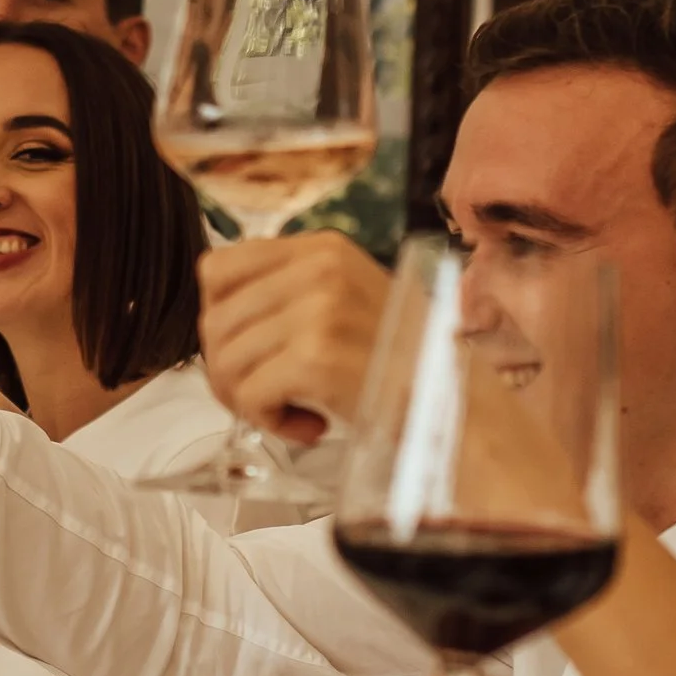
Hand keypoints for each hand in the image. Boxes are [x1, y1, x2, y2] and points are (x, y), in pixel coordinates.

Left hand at [197, 230, 389, 442]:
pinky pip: (250, 392)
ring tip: (292, 413)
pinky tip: (309, 426)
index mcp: (321, 249)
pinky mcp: (317, 356)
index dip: (219, 318)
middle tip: (265, 399)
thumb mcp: (348, 303)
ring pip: (225, 359)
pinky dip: (268, 420)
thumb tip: (218, 322)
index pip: (217, 267)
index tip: (248, 353)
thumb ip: (290, 297)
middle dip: (228, 372)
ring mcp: (318, 309)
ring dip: (248, 401)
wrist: (461, 407)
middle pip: (214, 321)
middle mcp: (318, 268)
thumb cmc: (401, 366)